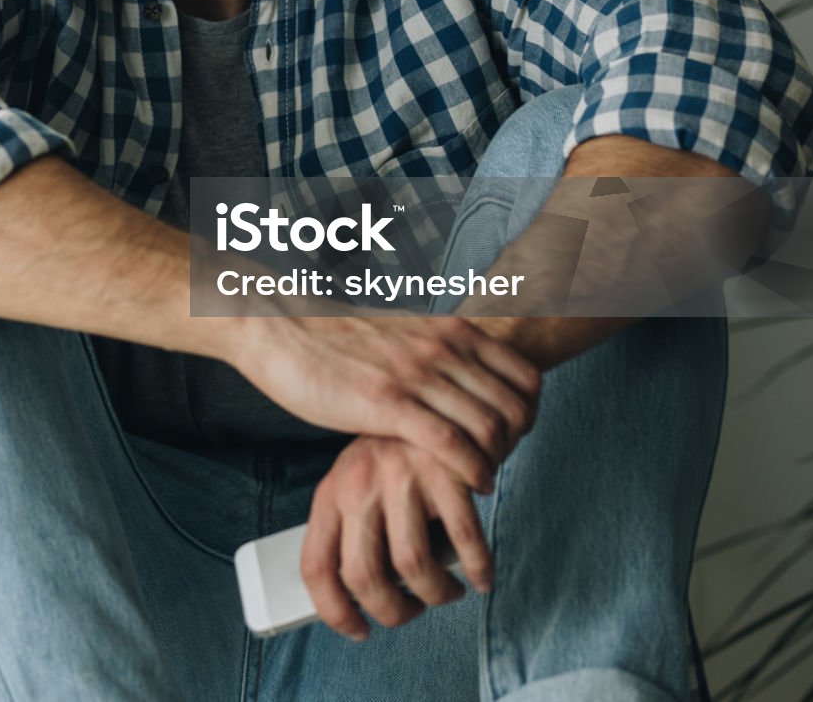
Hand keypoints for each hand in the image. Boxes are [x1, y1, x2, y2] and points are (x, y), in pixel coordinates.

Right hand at [228, 311, 538, 490]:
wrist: (281, 328)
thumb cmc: (335, 338)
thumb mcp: (403, 335)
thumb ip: (435, 355)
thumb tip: (456, 386)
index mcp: (450, 331)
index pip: (524, 378)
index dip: (531, 415)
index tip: (517, 438)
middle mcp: (442, 350)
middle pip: (515, 407)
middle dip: (518, 444)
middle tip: (502, 464)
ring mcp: (416, 375)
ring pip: (489, 427)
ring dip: (497, 462)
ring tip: (485, 478)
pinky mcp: (388, 403)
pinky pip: (451, 444)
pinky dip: (472, 470)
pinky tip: (472, 483)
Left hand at [300, 434, 493, 640]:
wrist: (437, 399)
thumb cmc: (396, 459)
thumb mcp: (358, 486)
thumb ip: (354, 532)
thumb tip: (360, 601)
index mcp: (330, 492)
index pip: (316, 567)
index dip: (334, 611)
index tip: (358, 630)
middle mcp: (359, 485)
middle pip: (365, 577)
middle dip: (393, 612)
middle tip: (412, 611)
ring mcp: (401, 478)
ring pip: (413, 567)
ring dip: (435, 595)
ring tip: (447, 592)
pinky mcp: (445, 472)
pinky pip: (465, 541)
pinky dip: (477, 570)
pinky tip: (481, 577)